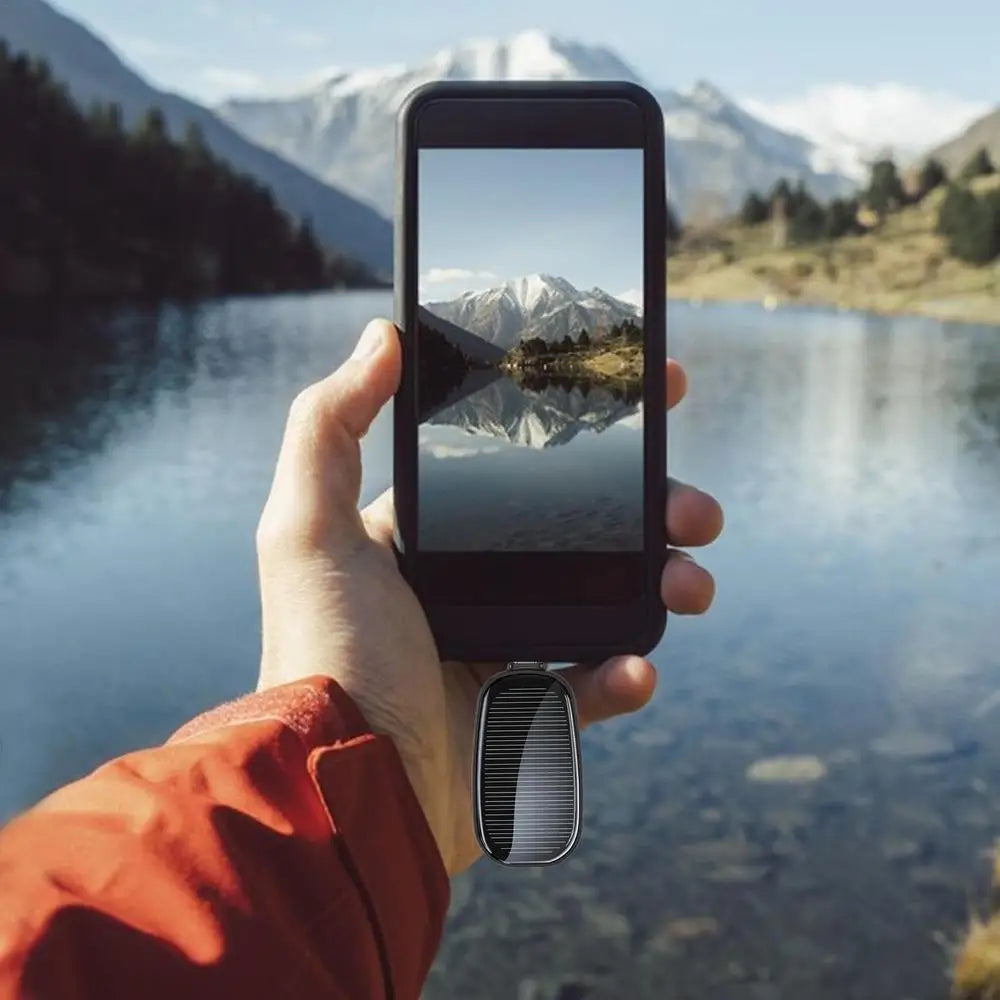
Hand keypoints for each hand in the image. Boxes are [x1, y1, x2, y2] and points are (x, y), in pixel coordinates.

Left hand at [255, 319, 722, 874]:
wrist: (343, 793)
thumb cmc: (324, 655)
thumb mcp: (306, 529)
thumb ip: (330, 426)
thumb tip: (383, 336)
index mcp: (428, 541)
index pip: (517, 471)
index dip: (580, 436)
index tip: (643, 401)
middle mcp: (466, 590)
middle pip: (579, 536)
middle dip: (649, 514)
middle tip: (697, 509)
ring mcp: (500, 653)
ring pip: (602, 604)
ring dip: (660, 586)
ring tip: (693, 582)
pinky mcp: (525, 717)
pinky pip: (593, 688)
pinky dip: (625, 675)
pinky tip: (638, 668)